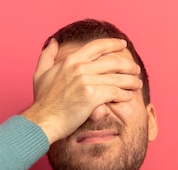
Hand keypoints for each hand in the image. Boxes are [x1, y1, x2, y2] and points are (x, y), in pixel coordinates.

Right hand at [21, 38, 142, 143]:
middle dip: (127, 65)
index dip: (113, 44)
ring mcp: (86, 81)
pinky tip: (128, 96)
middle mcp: (80, 67)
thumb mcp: (40, 73)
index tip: (122, 45)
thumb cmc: (42, 101)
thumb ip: (47, 56)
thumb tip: (53, 43)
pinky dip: (124, 94)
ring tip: (137, 84)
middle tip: (135, 69)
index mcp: (71, 60)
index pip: (97, 46)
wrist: (43, 120)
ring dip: (130, 81)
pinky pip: (114, 92)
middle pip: (112, 62)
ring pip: (116, 78)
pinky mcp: (92, 96)